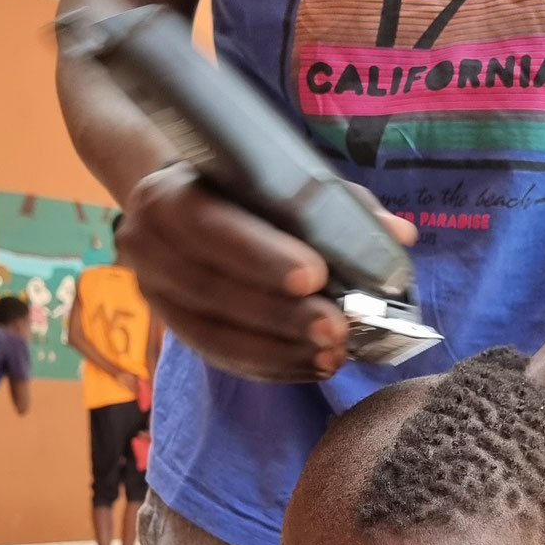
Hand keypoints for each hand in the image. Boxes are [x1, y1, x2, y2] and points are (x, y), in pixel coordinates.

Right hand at [117, 164, 413, 383]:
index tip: (315, 276)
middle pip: (212, 289)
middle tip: (337, 329)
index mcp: (167, 194)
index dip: (261, 255)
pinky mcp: (172, 331)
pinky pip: (220, 359)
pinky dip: (271, 366)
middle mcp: (146, 246)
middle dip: (280, 314)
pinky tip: (312, 367)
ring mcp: (155, 295)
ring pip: (213, 335)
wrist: (179, 208)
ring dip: (279, 350)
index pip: (210, 226)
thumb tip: (398, 235)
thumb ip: (337, 204)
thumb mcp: (279, 178)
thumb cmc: (240, 187)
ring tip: (334, 355)